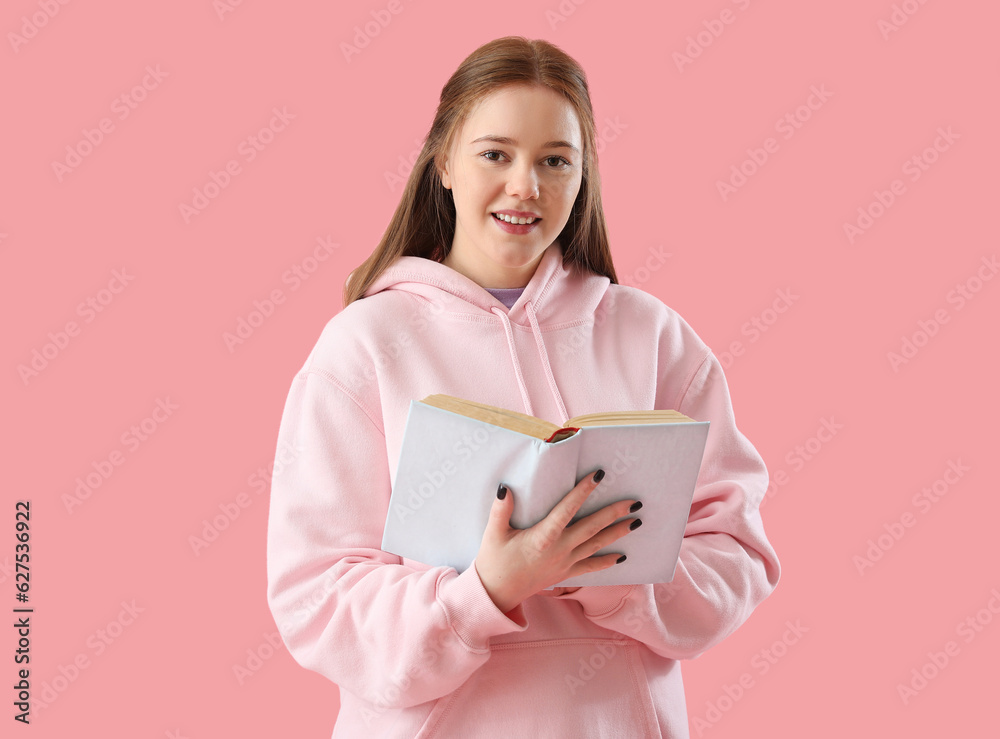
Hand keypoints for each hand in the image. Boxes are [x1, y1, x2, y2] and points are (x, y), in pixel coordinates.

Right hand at [473, 470, 640, 613]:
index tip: (598, 476)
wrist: (497, 594)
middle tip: (634, 502)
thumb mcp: (493, 534)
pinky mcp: (565, 573)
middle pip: (592, 527)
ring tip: (636, 522)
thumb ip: (500, 510)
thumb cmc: (494, 561)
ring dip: (617, 533)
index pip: (567, 509)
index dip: (583, 491)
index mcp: (543, 536)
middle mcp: (559, 549)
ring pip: (596, 545)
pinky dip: (607, 562)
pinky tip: (622, 557)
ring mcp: (565, 563)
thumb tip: (505, 488)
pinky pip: (591, 568)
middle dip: (614, 513)